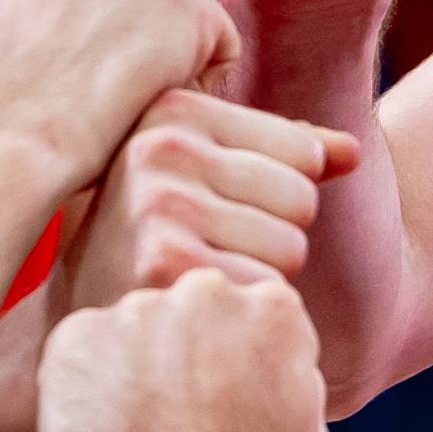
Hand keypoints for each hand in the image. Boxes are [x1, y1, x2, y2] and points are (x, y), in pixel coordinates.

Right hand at [0, 0, 239, 198]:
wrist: (20, 133)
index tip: (63, 51)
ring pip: (175, 9)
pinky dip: (199, 78)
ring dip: (161, 48)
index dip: (82, 13)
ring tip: (119, 94)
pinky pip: (217, 43)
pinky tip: (153, 102)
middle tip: (94, 77)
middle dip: (127, 21)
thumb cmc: (0, 93)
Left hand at [39, 269, 333, 431]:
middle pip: (190, 311)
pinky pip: (80, 350)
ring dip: (132, 365)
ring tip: (136, 429)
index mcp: (271, 307)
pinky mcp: (78, 334)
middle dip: (184, 351)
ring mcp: (136, 308)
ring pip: (133, 328)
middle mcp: (204, 291)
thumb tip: (277, 371)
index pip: (250, 313)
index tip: (227, 395)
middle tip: (177, 412)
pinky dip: (83, 383)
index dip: (236, 357)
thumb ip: (292, 382)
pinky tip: (100, 429)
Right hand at [58, 91, 359, 312]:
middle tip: (210, 254)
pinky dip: (246, 312)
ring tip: (202, 279)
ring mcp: (159, 202)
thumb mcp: (204, 178)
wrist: (80, 323)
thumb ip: (282, 155)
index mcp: (172, 108)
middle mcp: (160, 146)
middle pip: (302, 197)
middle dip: (272, 236)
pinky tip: (199, 311)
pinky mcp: (165, 262)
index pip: (305, 152)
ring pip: (291, 246)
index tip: (220, 212)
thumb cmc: (153, 245)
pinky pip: (267, 288)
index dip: (278, 196)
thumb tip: (352, 152)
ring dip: (261, 276)